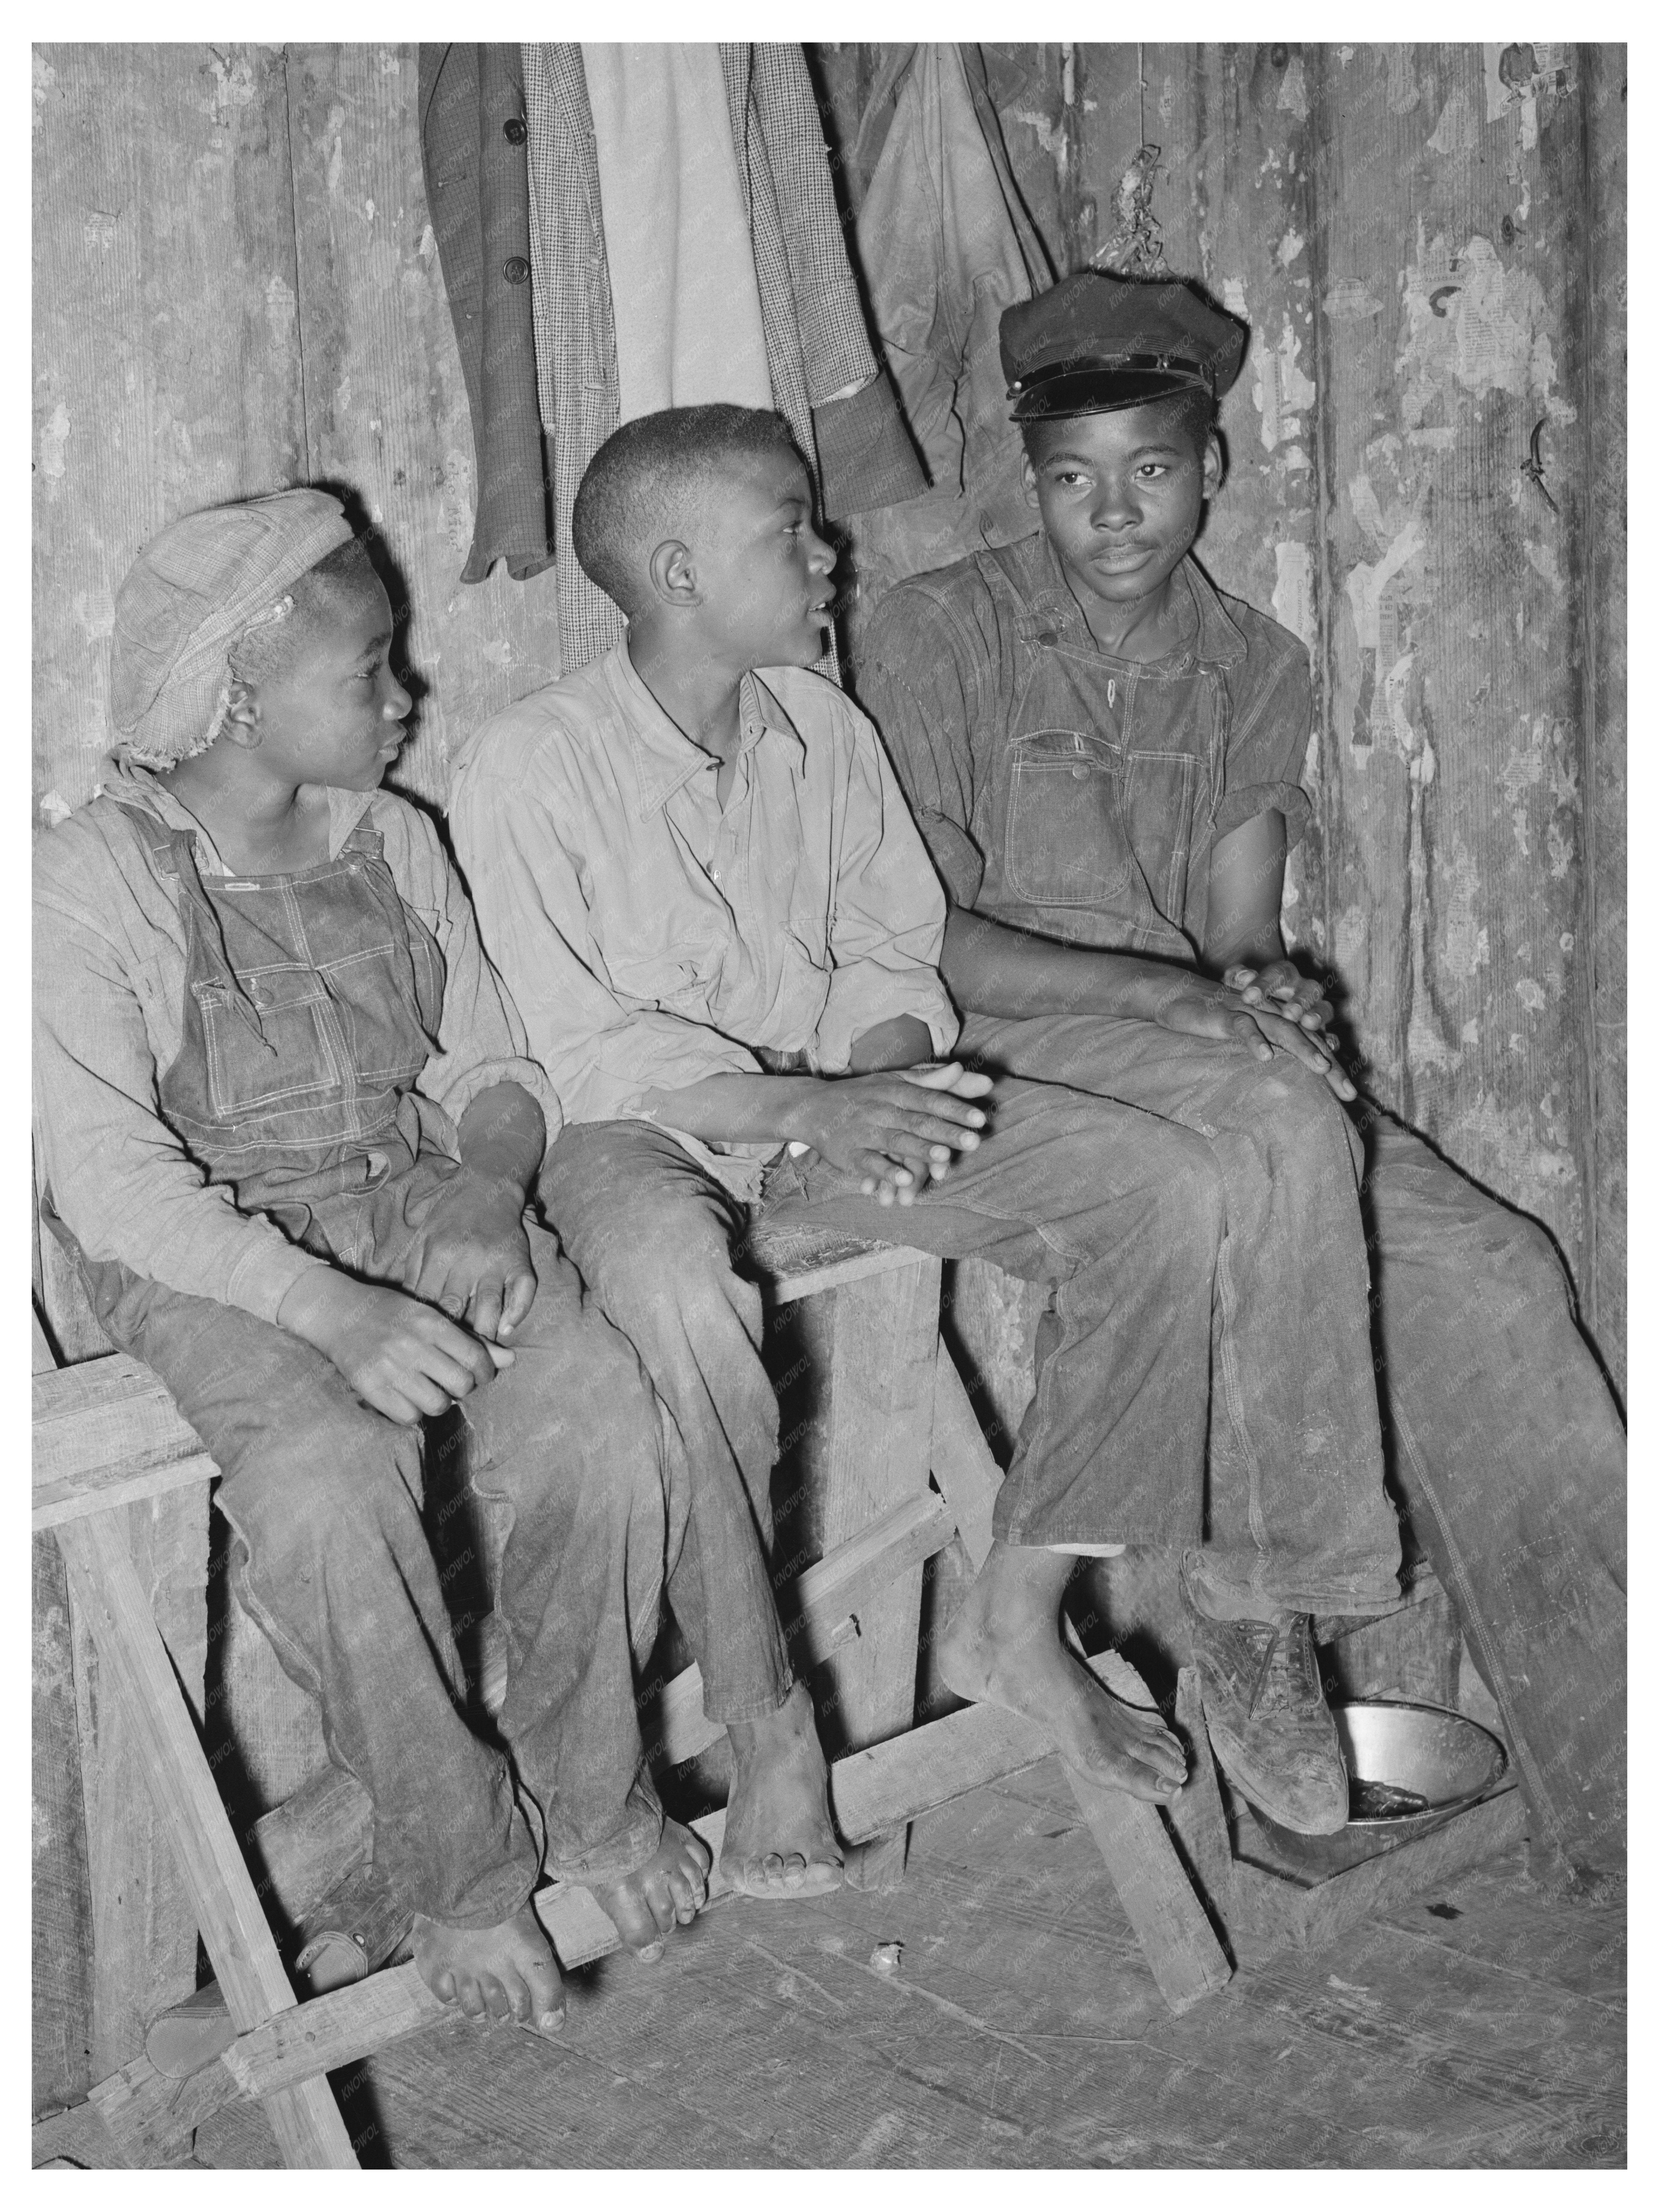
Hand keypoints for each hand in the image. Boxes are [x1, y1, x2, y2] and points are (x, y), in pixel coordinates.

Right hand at [279, 1269, 511, 1426]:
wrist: (338, 1313)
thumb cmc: (392, 1313)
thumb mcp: (432, 1316)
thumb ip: (471, 1340)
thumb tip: (511, 1360)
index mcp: (431, 1323)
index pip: (476, 1358)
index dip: (485, 1372)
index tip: (479, 1373)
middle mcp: (412, 1345)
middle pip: (461, 1386)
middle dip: (464, 1388)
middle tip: (453, 1382)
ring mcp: (390, 1368)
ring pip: (437, 1405)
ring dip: (439, 1402)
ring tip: (429, 1389)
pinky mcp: (371, 1388)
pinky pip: (409, 1416)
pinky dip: (414, 1412)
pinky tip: (408, 1397)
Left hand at [400, 1169, 536, 1342]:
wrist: (486, 1186)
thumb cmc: (448, 1218)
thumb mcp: (422, 1239)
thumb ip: (413, 1273)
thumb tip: (405, 1311)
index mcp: (438, 1254)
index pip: (427, 1301)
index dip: (423, 1327)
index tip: (421, 1346)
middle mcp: (467, 1258)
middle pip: (456, 1309)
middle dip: (450, 1337)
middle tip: (447, 1360)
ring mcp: (496, 1260)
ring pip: (489, 1306)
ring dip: (483, 1334)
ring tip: (476, 1356)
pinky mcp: (519, 1259)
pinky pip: (524, 1291)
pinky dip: (517, 1312)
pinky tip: (506, 1329)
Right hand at [795, 1061, 994, 1204]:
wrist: (811, 1108)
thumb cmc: (864, 1094)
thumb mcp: (895, 1080)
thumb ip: (932, 1080)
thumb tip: (968, 1072)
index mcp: (895, 1090)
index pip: (930, 1098)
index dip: (956, 1108)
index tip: (981, 1119)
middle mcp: (881, 1109)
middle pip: (918, 1121)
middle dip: (946, 1131)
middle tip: (974, 1141)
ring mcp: (864, 1132)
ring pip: (895, 1141)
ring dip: (919, 1150)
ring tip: (944, 1157)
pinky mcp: (849, 1154)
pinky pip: (870, 1163)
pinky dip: (886, 1172)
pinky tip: (905, 1180)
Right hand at [1151, 977, 1355, 1101]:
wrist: (1179, 995)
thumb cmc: (1217, 1021)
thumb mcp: (1250, 1037)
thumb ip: (1275, 1050)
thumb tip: (1304, 1074)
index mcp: (1281, 1019)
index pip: (1314, 1043)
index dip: (1335, 1067)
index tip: (1350, 1096)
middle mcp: (1272, 1012)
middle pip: (1308, 1037)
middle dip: (1330, 1064)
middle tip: (1349, 1092)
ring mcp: (1250, 1011)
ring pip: (1283, 1028)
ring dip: (1303, 1048)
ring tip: (1322, 1068)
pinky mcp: (1225, 1013)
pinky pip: (1243, 1026)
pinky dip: (1254, 1040)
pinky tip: (1265, 1056)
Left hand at [1222, 958, 1335, 1041]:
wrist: (1258, 1010)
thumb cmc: (1249, 994)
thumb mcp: (1239, 984)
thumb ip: (1237, 977)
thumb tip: (1244, 975)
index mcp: (1283, 974)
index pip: (1278, 973)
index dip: (1264, 984)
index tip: (1248, 997)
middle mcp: (1303, 988)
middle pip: (1308, 989)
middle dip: (1299, 1001)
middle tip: (1288, 1014)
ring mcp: (1315, 1007)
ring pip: (1324, 1007)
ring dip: (1317, 1015)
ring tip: (1308, 1024)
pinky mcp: (1322, 1028)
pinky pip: (1332, 1032)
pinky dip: (1331, 1039)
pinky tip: (1329, 1045)